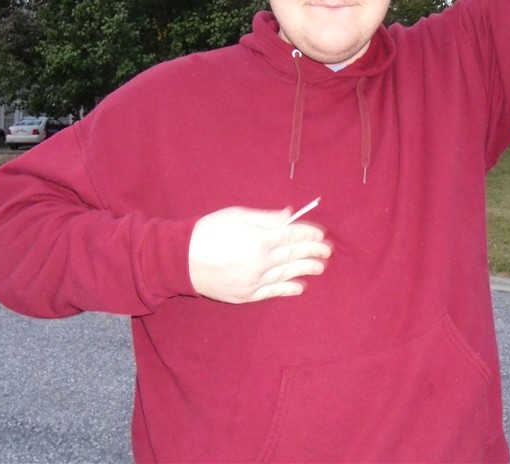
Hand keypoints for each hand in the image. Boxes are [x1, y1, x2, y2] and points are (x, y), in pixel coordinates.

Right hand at [188, 207, 330, 303]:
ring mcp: (254, 281)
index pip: (292, 235)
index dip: (309, 233)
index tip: (320, 233)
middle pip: (293, 255)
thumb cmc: (208, 232)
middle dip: (313, 251)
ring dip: (306, 269)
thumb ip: (266, 217)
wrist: (182, 260)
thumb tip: (289, 215)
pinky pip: (272, 292)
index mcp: (259, 239)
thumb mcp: (237, 215)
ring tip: (320, 266)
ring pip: (287, 274)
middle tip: (327, 250)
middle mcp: (260, 262)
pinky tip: (300, 286)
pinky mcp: (246, 295)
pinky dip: (288, 289)